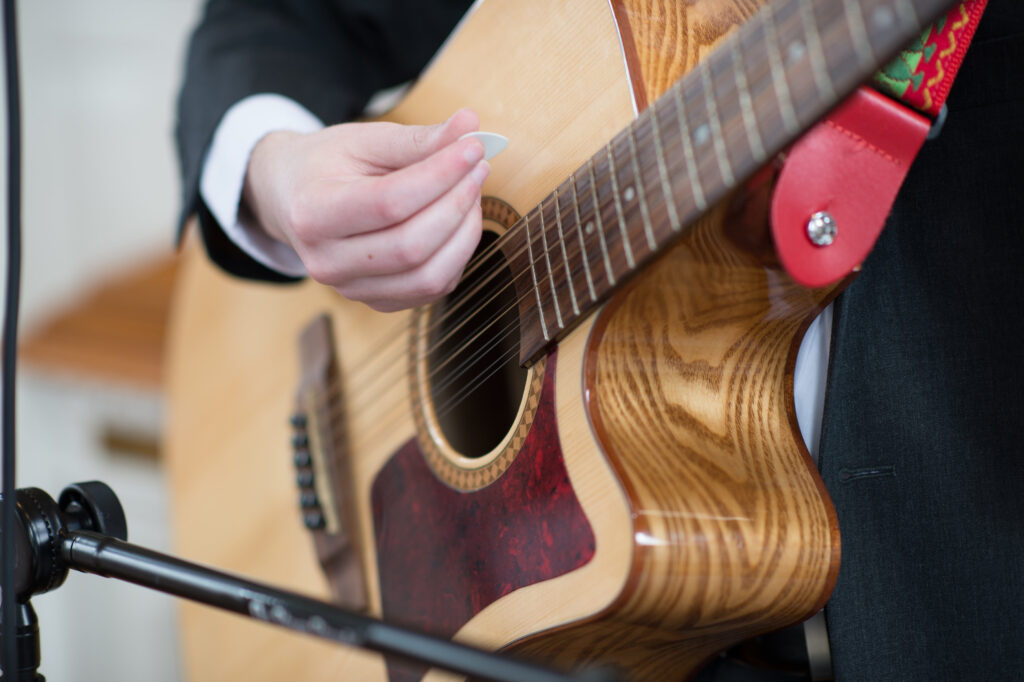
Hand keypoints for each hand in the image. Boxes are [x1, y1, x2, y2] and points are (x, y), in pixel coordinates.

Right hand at [242, 108, 488, 311]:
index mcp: (314, 213)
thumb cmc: (327, 165)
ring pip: (429, 276)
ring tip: (471, 192)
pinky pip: (433, 288)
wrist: (290, 200)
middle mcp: (327, 262)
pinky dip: (458, 254)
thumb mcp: (363, 140)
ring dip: (465, 232)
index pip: (390, 202)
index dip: (440, 175)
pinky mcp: (378, 302)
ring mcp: (352, 290)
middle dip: (457, 203)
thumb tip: (470, 125)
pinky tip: (458, 220)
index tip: (473, 148)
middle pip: (412, 245)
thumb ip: (416, 138)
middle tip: (478, 167)